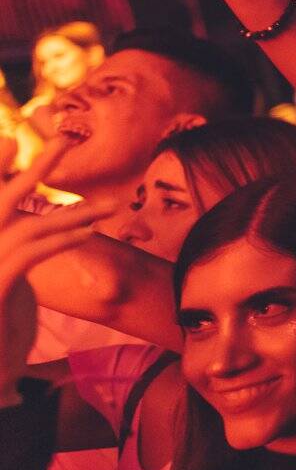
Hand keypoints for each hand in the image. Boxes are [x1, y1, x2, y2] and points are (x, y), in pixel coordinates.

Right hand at [1, 143, 118, 401]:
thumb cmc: (0, 332)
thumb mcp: (9, 287)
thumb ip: (20, 255)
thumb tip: (44, 232)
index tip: (14, 142)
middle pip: (3, 199)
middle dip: (35, 167)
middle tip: (64, 137)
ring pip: (30, 225)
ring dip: (74, 212)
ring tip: (111, 204)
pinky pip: (33, 253)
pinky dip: (63, 239)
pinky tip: (88, 232)